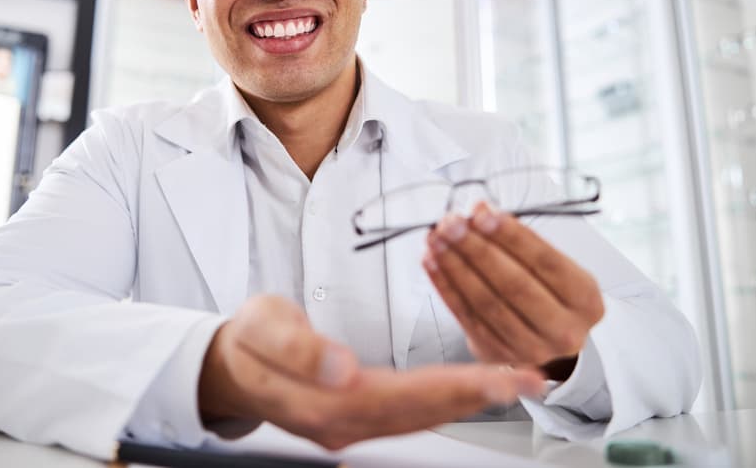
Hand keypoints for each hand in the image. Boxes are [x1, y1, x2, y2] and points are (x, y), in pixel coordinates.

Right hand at [198, 294, 544, 449]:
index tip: (493, 377)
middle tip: (527, 380)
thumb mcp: (261, 328)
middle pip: (418, 413)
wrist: (229, 365)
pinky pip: (408, 415)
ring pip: (418, 418)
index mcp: (319, 402)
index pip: (396, 398)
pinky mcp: (356, 418)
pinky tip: (468, 389)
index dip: (448, 388)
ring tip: (512, 383)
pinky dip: (443, 401)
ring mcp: (349, 427)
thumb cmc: (247, 340)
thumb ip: (298, 349)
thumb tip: (341, 367)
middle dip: (476, 396)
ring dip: (467, 400)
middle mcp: (340, 424)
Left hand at [422, 203, 604, 379]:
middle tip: (451, 223)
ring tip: (436, 240)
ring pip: (486, 302)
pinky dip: (446, 287)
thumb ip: (518, 240)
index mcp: (585, 300)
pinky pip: (466, 316)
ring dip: (456, 267)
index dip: (511, 236)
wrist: (546, 341)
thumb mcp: (551, 267)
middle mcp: (563, 329)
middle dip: (477, 249)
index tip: (482, 212)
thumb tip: (479, 211)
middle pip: (514, 284)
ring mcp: (530, 348)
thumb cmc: (548, 292)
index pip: (546, 261)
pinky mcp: (498, 355)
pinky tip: (432, 262)